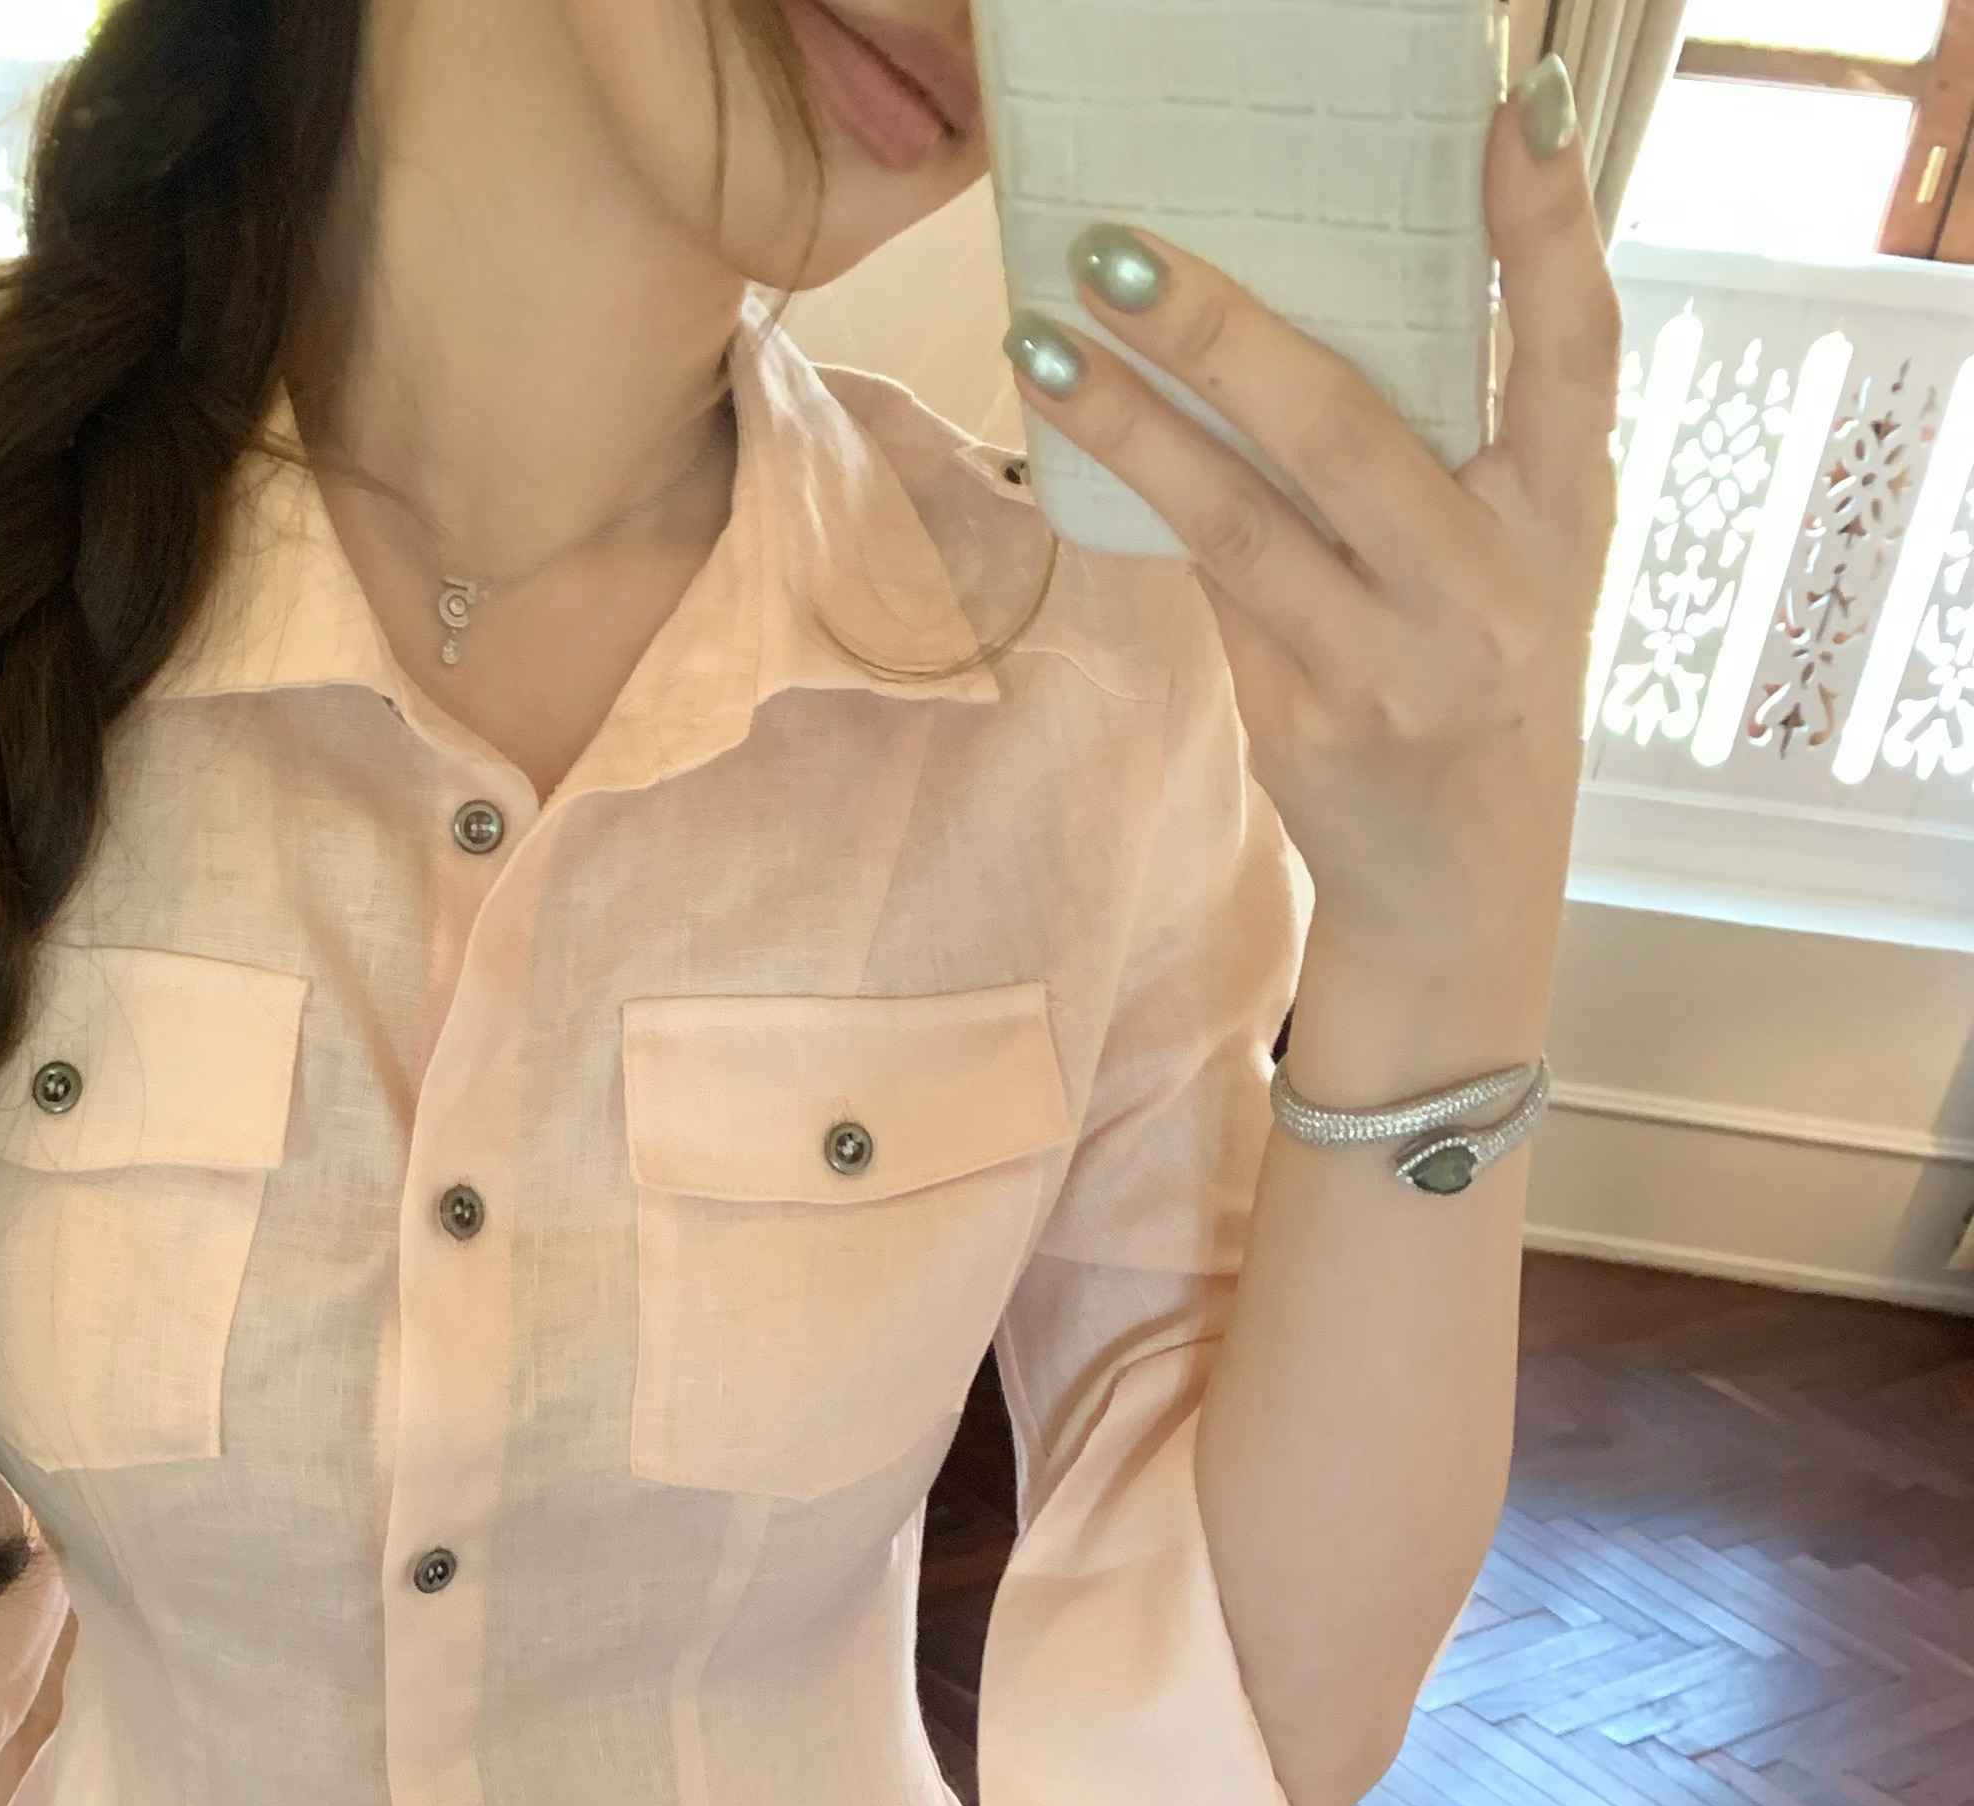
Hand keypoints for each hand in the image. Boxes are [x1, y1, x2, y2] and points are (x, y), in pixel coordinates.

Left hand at [1001, 61, 1621, 1001]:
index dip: (1550, 227)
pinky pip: (1209, 592)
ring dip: (1128, 427)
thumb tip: (1311, 284)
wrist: (1461, 892)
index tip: (1515, 103)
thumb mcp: (1519, 548)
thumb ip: (1461, 433)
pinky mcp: (1303, 726)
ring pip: (1241, 523)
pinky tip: (1072, 431)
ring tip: (1039, 341)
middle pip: (1347, 433)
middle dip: (1223, 333)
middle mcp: (1489, 593)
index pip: (1576, 347)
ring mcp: (1391, 670)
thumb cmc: (1479, 672)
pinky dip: (1144, 505)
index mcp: (1567, 513)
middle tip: (1118, 248)